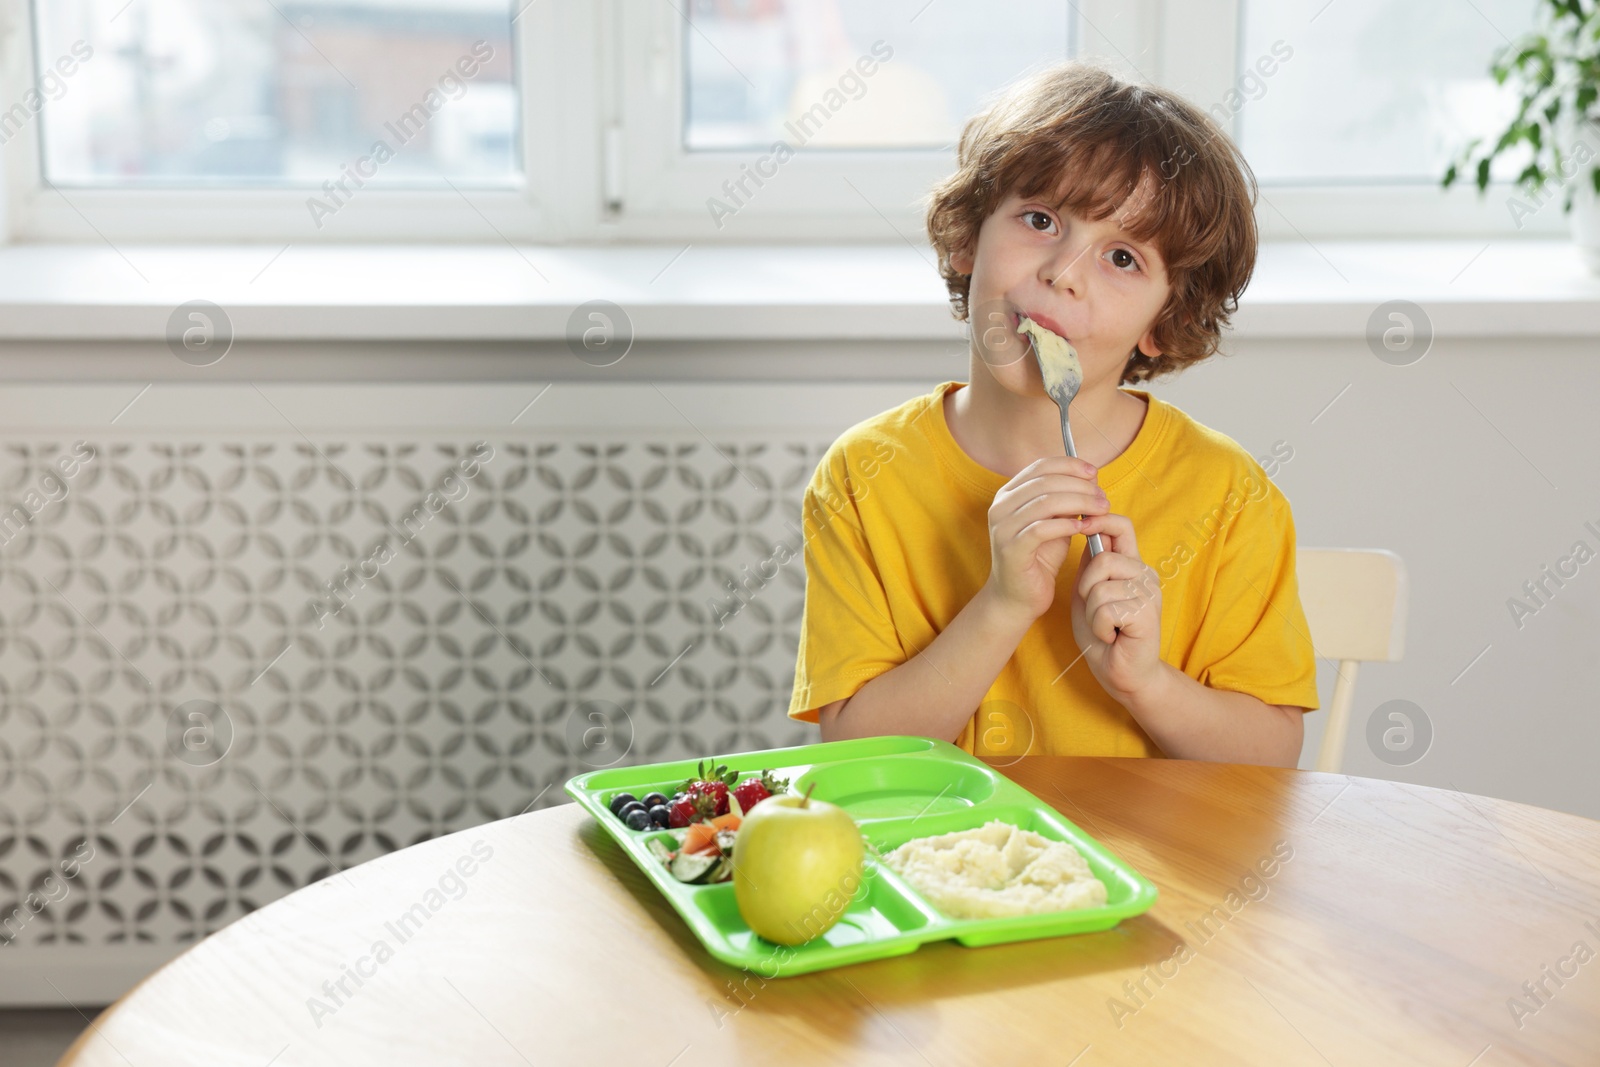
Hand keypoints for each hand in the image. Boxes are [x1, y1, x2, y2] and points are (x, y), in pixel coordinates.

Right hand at [984, 456, 1108, 621]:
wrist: (1018, 598)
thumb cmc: (1039, 558)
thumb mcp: (1056, 522)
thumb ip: (1067, 500)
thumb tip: (1091, 477)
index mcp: (1008, 494)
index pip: (1040, 466)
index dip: (1070, 466)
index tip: (1093, 473)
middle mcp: (1000, 506)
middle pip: (1045, 482)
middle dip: (1080, 486)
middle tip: (1103, 497)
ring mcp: (1002, 528)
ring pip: (1045, 502)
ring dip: (1079, 503)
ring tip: (1101, 510)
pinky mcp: (1010, 549)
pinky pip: (1042, 529)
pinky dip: (1066, 525)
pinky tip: (1084, 528)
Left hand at [1069, 512, 1164, 701]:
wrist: (1121, 673)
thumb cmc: (1102, 634)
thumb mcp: (1087, 595)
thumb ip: (1088, 567)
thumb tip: (1083, 529)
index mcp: (1130, 565)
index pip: (1122, 526)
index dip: (1099, 520)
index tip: (1079, 524)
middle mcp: (1144, 574)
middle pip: (1103, 558)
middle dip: (1086, 586)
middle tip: (1095, 610)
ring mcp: (1149, 593)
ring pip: (1100, 587)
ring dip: (1092, 613)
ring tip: (1105, 626)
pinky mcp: (1147, 614)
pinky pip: (1106, 610)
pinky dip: (1100, 627)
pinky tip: (1112, 636)